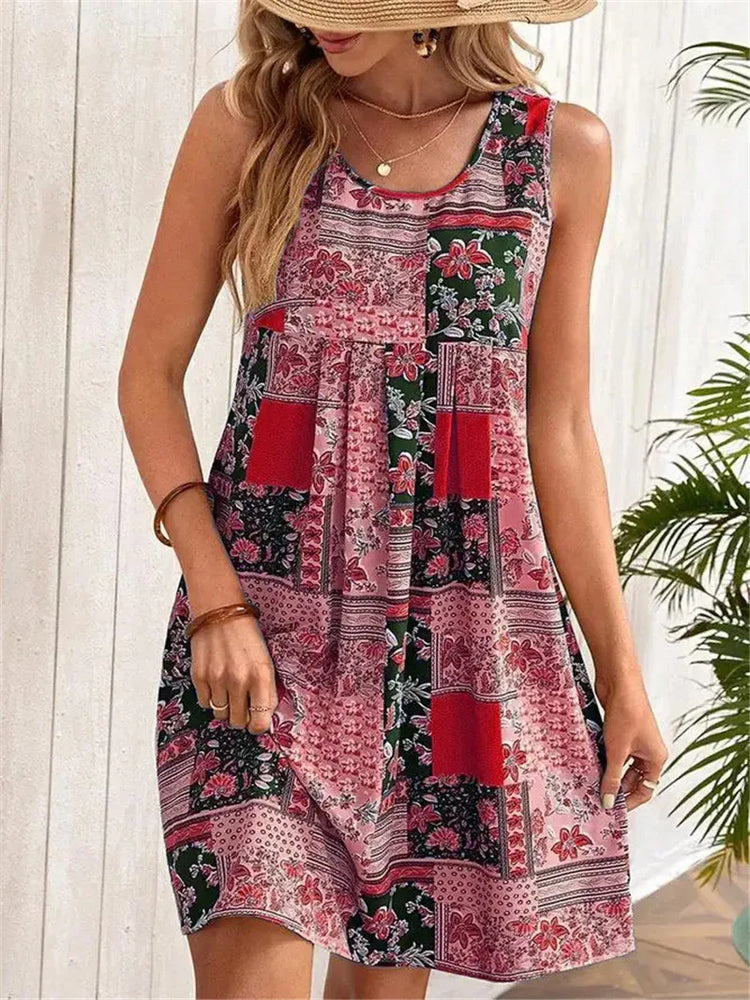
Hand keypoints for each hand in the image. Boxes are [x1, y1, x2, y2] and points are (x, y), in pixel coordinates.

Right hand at [189, 607, 277, 734]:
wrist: (221, 612)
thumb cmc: (246, 636)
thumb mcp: (266, 661)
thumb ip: (267, 690)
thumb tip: (264, 716)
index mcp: (261, 676)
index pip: (261, 722)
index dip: (259, 725)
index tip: (257, 721)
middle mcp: (239, 680)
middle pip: (238, 722)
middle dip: (242, 717)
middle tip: (243, 703)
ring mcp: (217, 680)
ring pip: (221, 715)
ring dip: (226, 707)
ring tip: (229, 689)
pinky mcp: (199, 677)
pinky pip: (205, 703)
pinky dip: (211, 698)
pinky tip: (217, 682)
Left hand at [594, 670, 668, 811]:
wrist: (619, 681)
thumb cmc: (627, 712)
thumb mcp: (617, 750)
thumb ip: (613, 777)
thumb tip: (608, 800)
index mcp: (656, 758)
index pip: (646, 789)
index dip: (630, 801)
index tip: (612, 809)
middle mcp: (648, 751)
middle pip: (634, 779)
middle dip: (617, 788)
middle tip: (598, 797)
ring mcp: (634, 741)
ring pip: (622, 766)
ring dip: (608, 773)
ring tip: (591, 782)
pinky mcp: (621, 732)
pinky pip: (614, 752)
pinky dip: (604, 759)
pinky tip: (591, 764)